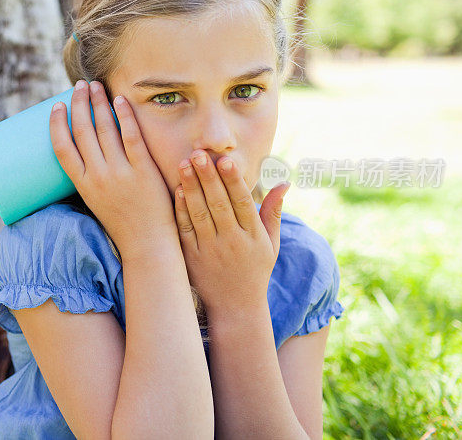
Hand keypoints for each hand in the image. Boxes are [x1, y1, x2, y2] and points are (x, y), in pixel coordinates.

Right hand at [50, 80, 177, 250]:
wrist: (147, 243)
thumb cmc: (121, 222)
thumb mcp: (95, 201)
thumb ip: (89, 177)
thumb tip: (85, 147)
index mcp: (82, 185)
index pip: (61, 147)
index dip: (57, 123)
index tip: (58, 105)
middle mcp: (98, 176)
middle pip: (82, 131)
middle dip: (79, 103)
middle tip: (80, 85)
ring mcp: (120, 172)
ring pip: (105, 128)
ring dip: (99, 102)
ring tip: (98, 86)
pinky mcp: (143, 170)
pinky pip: (132, 136)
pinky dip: (125, 115)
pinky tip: (121, 100)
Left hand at [172, 151, 290, 316]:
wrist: (235, 307)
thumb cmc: (255, 269)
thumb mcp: (271, 243)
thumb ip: (274, 212)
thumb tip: (284, 183)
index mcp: (252, 236)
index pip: (242, 203)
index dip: (234, 181)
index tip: (226, 160)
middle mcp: (232, 242)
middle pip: (219, 205)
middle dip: (208, 178)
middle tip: (198, 153)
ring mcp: (210, 250)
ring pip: (200, 214)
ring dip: (191, 188)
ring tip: (184, 164)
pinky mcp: (192, 257)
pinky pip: (185, 230)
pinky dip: (181, 210)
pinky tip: (178, 190)